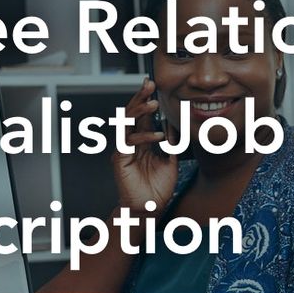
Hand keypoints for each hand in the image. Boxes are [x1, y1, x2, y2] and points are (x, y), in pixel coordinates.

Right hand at [113, 77, 177, 213]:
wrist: (150, 209)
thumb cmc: (158, 187)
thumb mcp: (170, 160)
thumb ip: (171, 143)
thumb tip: (173, 124)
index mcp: (142, 140)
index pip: (142, 114)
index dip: (146, 98)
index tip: (152, 83)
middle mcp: (131, 141)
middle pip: (132, 112)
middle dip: (140, 96)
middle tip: (149, 83)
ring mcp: (124, 149)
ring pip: (127, 123)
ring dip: (140, 110)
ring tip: (153, 103)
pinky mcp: (120, 160)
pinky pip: (129, 142)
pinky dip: (144, 137)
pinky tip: (158, 135)